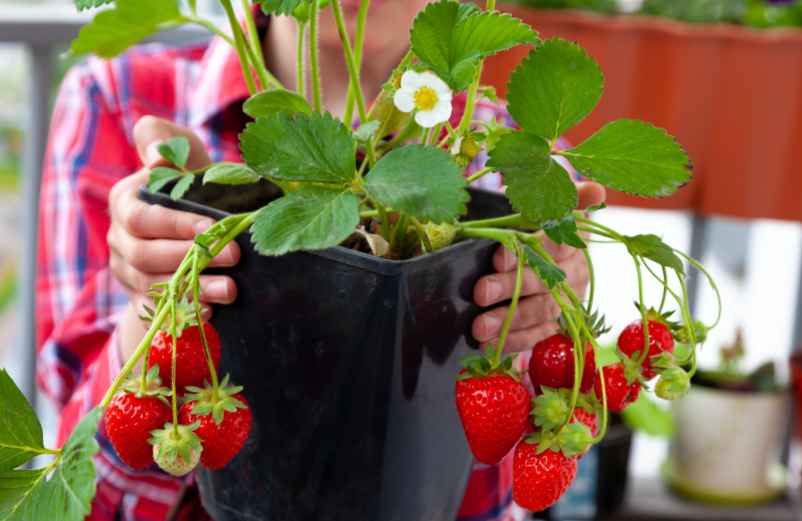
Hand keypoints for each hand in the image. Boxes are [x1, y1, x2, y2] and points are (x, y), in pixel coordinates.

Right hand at [108, 116, 239, 359]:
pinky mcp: (142, 298)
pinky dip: (186, 311)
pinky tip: (211, 311)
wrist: (191, 227)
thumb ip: (164, 141)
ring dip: (195, 288)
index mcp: (125, 202)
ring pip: (154, 286)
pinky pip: (159, 311)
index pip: (142, 218)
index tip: (213, 227)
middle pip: (145, 255)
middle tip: (234, 256)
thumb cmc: (192, 182)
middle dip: (192, 257)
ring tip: (231, 289)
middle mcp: (120, 239)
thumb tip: (158, 156)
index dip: (175, 224)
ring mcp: (129, 271)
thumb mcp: (181, 153)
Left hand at [471, 182, 605, 352]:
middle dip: (510, 287)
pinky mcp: (556, 321)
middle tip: (480, 291)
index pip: (556, 241)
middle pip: (544, 280)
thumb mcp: (538, 200)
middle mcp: (574, 269)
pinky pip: (539, 334)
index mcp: (573, 236)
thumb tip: (596, 190)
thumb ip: (556, 194)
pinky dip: (515, 340)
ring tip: (480, 326)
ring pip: (541, 311)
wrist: (542, 242)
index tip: (498, 256)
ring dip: (510, 321)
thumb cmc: (533, 218)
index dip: (529, 251)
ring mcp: (567, 298)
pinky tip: (491, 345)